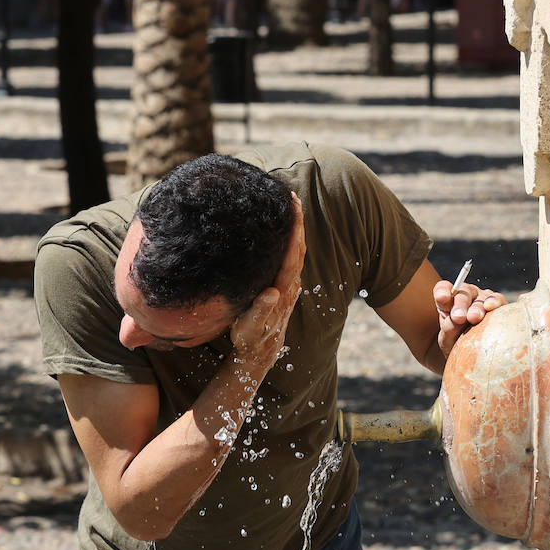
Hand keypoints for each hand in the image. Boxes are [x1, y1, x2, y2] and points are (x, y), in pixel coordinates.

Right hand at [230, 193, 305, 366]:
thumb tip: (272, 293)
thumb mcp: (251, 328)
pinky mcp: (286, 286)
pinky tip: (286, 232)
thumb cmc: (251, 338)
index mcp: (282, 288)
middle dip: (297, 223)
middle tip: (293, 198)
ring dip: (296, 230)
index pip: (291, 254)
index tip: (293, 207)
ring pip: (297, 252)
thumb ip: (261, 311)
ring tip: (291, 208)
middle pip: (298, 248)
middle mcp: (290, 284)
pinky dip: (292, 241)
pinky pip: (292, 258)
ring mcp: (290, 285)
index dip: (294, 230)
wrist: (260, 352)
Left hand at [433, 280, 505, 357]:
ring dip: (476, 307)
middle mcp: (466, 296)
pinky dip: (494, 301)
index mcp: (449, 301)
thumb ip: (448, 329)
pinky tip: (490, 306)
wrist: (476, 355)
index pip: (443, 289)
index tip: (442, 298)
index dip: (442, 292)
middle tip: (458, 317)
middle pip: (463, 293)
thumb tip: (455, 321)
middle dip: (460, 304)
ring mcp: (483, 298)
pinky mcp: (499, 303)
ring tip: (473, 318)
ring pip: (480, 297)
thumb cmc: (457, 344)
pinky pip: (498, 299)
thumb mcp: (447, 340)